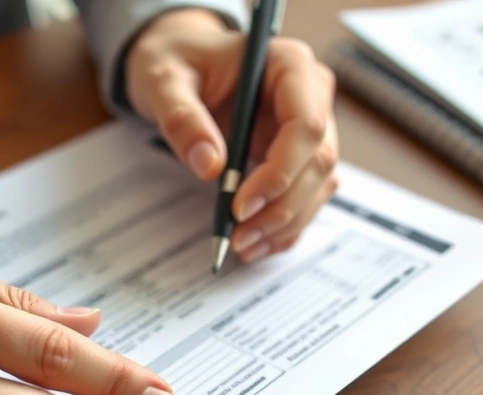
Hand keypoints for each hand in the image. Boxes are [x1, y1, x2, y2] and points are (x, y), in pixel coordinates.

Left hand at [127, 9, 339, 262]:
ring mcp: (308, 129)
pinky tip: (255, 244)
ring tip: (241, 245)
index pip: (306, 125)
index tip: (240, 205)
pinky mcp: (297, 156)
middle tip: (237, 236)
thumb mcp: (164, 80)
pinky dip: (283, 226)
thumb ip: (183, 118)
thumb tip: (210, 166)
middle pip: (318, 162)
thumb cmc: (176, 62)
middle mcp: (309, 96)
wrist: (178, 66)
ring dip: (284, 223)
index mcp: (289, 65)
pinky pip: (304, 197)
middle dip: (281, 207)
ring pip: (317, 186)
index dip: (280, 171)